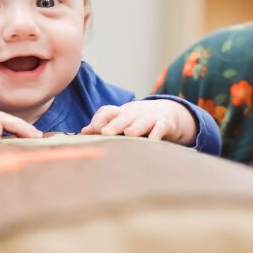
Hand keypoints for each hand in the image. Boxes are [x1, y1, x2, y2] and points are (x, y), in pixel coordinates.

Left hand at [81, 100, 196, 145]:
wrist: (168, 112)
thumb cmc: (138, 120)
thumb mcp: (122, 120)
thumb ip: (103, 126)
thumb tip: (84, 132)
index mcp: (121, 113)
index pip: (107, 111)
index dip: (99, 119)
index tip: (93, 130)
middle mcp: (135, 114)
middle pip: (123, 117)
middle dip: (114, 124)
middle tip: (105, 132)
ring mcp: (150, 118)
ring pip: (142, 121)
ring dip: (136, 127)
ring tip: (129, 133)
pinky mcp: (165, 123)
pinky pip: (160, 128)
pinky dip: (157, 134)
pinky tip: (153, 141)